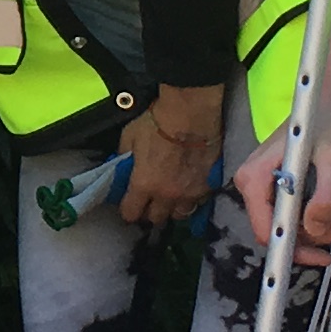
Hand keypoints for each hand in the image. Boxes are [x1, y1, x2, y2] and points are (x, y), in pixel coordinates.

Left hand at [121, 85, 219, 224]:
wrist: (191, 113)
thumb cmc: (158, 122)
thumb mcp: (129, 136)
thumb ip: (124, 157)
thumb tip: (122, 166)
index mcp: (144, 184)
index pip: (131, 213)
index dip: (127, 210)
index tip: (128, 205)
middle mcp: (167, 195)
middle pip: (156, 218)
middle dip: (149, 212)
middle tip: (149, 201)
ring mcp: (190, 193)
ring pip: (179, 215)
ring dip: (172, 209)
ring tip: (171, 198)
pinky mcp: (208, 186)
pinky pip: (198, 202)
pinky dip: (192, 198)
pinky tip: (189, 188)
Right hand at [231, 122, 330, 260]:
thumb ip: (328, 194)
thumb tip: (315, 228)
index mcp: (254, 179)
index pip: (266, 230)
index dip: (295, 249)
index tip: (326, 254)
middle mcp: (254, 188)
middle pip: (284, 233)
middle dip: (322, 235)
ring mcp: (268, 192)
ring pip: (296, 230)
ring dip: (330, 229)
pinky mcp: (284, 194)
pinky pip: (302, 220)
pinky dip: (328, 222)